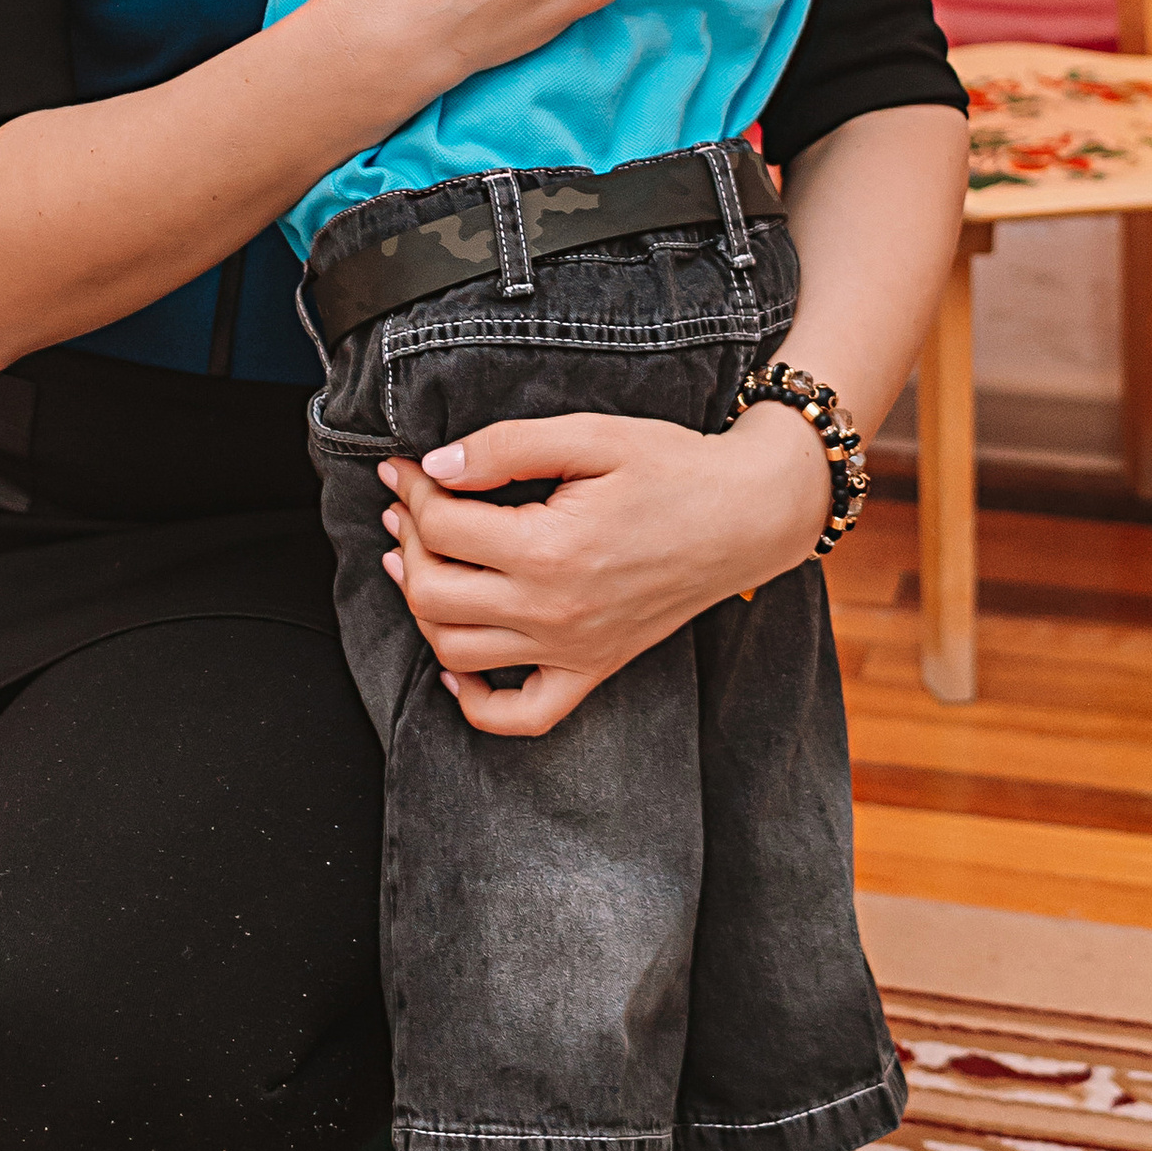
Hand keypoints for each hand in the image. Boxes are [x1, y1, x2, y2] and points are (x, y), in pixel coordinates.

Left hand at [380, 404, 830, 737]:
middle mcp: (554, 612)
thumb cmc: (674, 468)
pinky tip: (455, 663)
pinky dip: (473, 700)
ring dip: (422, 605)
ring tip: (421, 560)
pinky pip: (519, 716)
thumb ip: (505, 447)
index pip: (443, 525)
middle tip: (408, 506)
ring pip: (455, 651)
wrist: (747, 515)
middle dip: (407, 541)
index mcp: (550, 549)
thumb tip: (435, 468)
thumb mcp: (591, 434)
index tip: (404, 466)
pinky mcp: (593, 670)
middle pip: (432, 592)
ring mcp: (572, 651)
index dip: (411, 489)